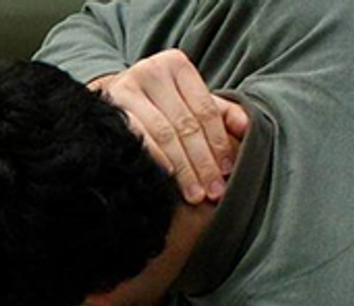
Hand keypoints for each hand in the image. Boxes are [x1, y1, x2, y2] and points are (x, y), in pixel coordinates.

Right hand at [89, 49, 249, 204]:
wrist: (107, 102)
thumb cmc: (156, 105)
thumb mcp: (188, 102)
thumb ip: (221, 113)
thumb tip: (246, 127)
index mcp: (175, 64)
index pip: (205, 109)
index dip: (218, 142)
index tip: (226, 171)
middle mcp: (150, 71)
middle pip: (186, 124)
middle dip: (202, 161)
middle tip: (212, 190)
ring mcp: (126, 89)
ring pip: (164, 134)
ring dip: (183, 168)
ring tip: (194, 193)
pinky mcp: (108, 110)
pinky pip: (138, 140)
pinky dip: (155, 161)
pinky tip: (166, 181)